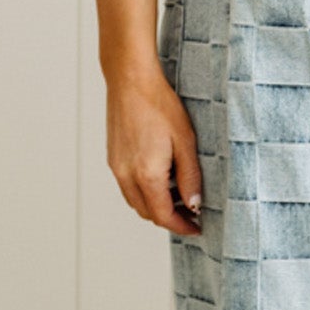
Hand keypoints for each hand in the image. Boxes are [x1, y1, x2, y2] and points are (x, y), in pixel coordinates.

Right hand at [106, 63, 202, 235]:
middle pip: (147, 213)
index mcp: (146, 175)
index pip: (163, 216)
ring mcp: (116, 168)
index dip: (181, 227)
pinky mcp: (113, 158)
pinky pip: (128, 187)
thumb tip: (194, 205)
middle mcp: (126, 176)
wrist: (131, 81)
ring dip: (156, 206)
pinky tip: (162, 178)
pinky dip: (144, 192)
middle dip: (169, 218)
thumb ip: (190, 177)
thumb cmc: (159, 106)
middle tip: (191, 213)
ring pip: (135, 202)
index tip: (196, 228)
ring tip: (179, 195)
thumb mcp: (185, 142)